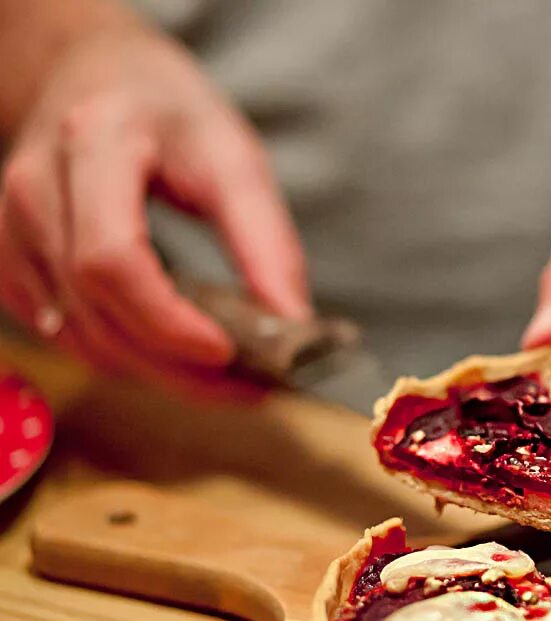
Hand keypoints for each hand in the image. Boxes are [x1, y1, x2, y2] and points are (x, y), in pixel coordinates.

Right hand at [0, 24, 308, 393]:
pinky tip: (168, 354)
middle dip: (175, 367)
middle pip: (95, 311)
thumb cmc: (168, 113)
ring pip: (77, 336)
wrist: (93, 74)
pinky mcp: (8, 260)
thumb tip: (294, 324)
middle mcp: (36, 188)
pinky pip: (61, 334)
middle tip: (249, 388)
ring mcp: (11, 228)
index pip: (112, 259)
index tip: (229, 352)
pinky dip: (120, 357)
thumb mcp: (235, 157)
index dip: (167, 322)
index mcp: (95, 144)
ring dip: (153, 372)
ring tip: (223, 376)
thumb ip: (266, 241)